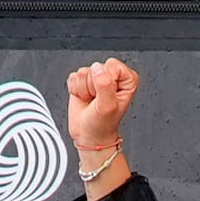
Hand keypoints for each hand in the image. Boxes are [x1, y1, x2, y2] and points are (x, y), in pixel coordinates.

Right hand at [65, 58, 138, 197]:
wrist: (89, 135)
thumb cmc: (103, 124)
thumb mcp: (108, 106)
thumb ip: (105, 85)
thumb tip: (97, 69)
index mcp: (126, 79)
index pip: (112, 65)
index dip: (106, 81)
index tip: (106, 96)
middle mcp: (112, 76)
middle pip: (96, 67)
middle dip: (93, 87)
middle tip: (97, 101)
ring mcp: (96, 78)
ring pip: (83, 72)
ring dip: (84, 90)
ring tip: (91, 101)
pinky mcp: (82, 81)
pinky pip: (73, 77)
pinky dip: (76, 90)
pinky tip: (84, 99)